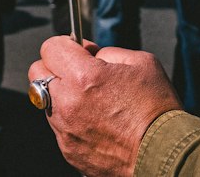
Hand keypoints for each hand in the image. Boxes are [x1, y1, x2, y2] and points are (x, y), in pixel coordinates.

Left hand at [29, 35, 181, 176]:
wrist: (162, 156)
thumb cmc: (156, 108)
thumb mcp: (140, 62)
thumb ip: (108, 52)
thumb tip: (90, 53)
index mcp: (84, 77)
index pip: (50, 48)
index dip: (65, 44)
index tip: (78, 49)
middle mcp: (67, 104)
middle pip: (37, 73)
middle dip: (54, 66)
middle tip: (77, 70)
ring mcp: (65, 131)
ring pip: (47, 101)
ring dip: (62, 94)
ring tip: (92, 100)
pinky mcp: (68, 152)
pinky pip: (59, 127)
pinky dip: (70, 119)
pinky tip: (95, 121)